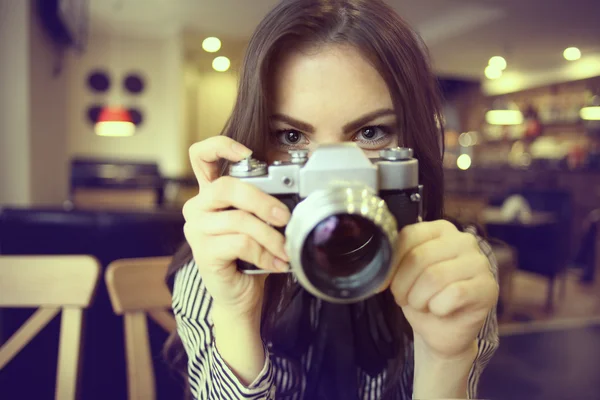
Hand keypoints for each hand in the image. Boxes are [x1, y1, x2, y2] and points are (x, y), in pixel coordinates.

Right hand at [182, 136, 291, 317]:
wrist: (239, 295)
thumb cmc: (249, 257)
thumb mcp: (256, 224)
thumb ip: (262, 205)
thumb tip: (290, 199)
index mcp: (210, 194)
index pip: (200, 156)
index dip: (220, 146)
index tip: (247, 153)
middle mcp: (197, 207)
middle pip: (227, 187)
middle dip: (262, 200)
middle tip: (285, 216)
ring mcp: (196, 229)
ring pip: (240, 220)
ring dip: (271, 236)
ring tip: (285, 249)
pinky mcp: (203, 252)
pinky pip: (240, 244)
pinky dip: (264, 253)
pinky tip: (276, 262)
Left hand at [388, 220, 497, 359]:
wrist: (443, 331)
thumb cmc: (424, 298)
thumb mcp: (404, 274)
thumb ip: (396, 261)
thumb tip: (378, 263)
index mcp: (441, 230)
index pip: (409, 235)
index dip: (391, 263)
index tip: (385, 283)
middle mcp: (463, 240)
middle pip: (420, 257)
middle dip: (403, 285)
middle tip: (403, 299)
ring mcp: (479, 262)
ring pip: (435, 277)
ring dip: (419, 299)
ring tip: (421, 305)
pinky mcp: (488, 287)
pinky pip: (454, 295)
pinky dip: (438, 308)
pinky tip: (440, 310)